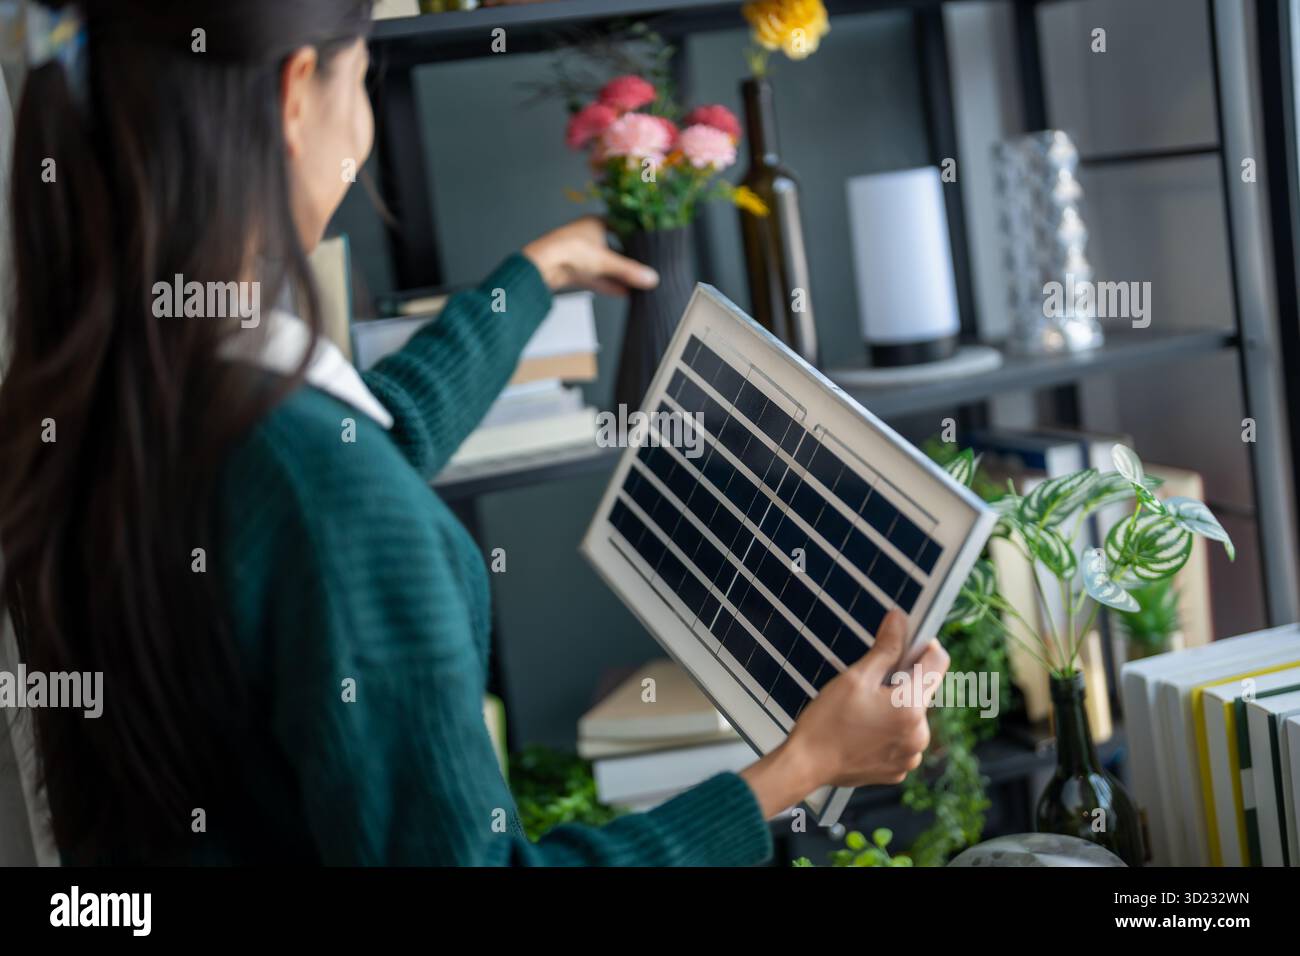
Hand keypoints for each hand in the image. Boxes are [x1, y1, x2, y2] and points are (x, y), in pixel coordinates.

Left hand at [522, 216, 659, 295]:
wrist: (541, 266)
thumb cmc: (569, 250)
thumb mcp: (607, 261)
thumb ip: (630, 271)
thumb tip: (650, 278)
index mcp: (595, 222)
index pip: (620, 225)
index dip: (633, 235)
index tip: (647, 245)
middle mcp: (587, 236)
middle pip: (613, 249)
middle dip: (627, 260)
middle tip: (644, 268)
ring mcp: (579, 254)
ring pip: (604, 265)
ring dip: (619, 275)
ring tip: (638, 284)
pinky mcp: (574, 271)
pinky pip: (596, 277)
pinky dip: (609, 284)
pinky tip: (624, 293)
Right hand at [739, 610, 949, 817]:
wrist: (806, 765)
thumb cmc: (826, 722)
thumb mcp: (856, 678)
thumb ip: (885, 648)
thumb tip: (900, 620)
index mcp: (911, 708)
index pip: (938, 663)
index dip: (923, 646)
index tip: (906, 643)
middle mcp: (919, 735)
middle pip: (923, 691)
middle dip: (902, 682)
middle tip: (869, 684)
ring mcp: (910, 756)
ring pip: (913, 717)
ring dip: (896, 708)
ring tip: (862, 711)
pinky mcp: (899, 770)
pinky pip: (902, 740)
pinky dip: (889, 732)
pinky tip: (863, 731)